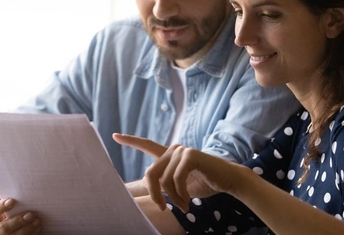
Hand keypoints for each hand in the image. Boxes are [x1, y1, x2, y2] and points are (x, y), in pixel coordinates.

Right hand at [0, 198, 40, 234]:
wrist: (17, 227)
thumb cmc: (15, 214)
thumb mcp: (11, 210)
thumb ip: (14, 204)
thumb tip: (24, 194)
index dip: (1, 207)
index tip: (12, 201)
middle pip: (4, 228)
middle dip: (18, 221)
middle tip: (31, 214)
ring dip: (28, 228)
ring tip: (37, 220)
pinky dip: (32, 234)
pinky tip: (38, 227)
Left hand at [113, 133, 243, 212]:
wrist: (228, 180)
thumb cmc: (204, 183)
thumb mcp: (179, 186)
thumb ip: (163, 185)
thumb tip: (144, 192)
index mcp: (169, 154)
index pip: (147, 145)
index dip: (131, 141)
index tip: (115, 136)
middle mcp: (173, 149)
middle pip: (150, 174)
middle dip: (155, 195)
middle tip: (163, 209)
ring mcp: (181, 150)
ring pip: (164, 180)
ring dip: (173, 198)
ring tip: (184, 205)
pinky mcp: (190, 155)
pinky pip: (176, 179)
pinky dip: (181, 194)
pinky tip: (189, 200)